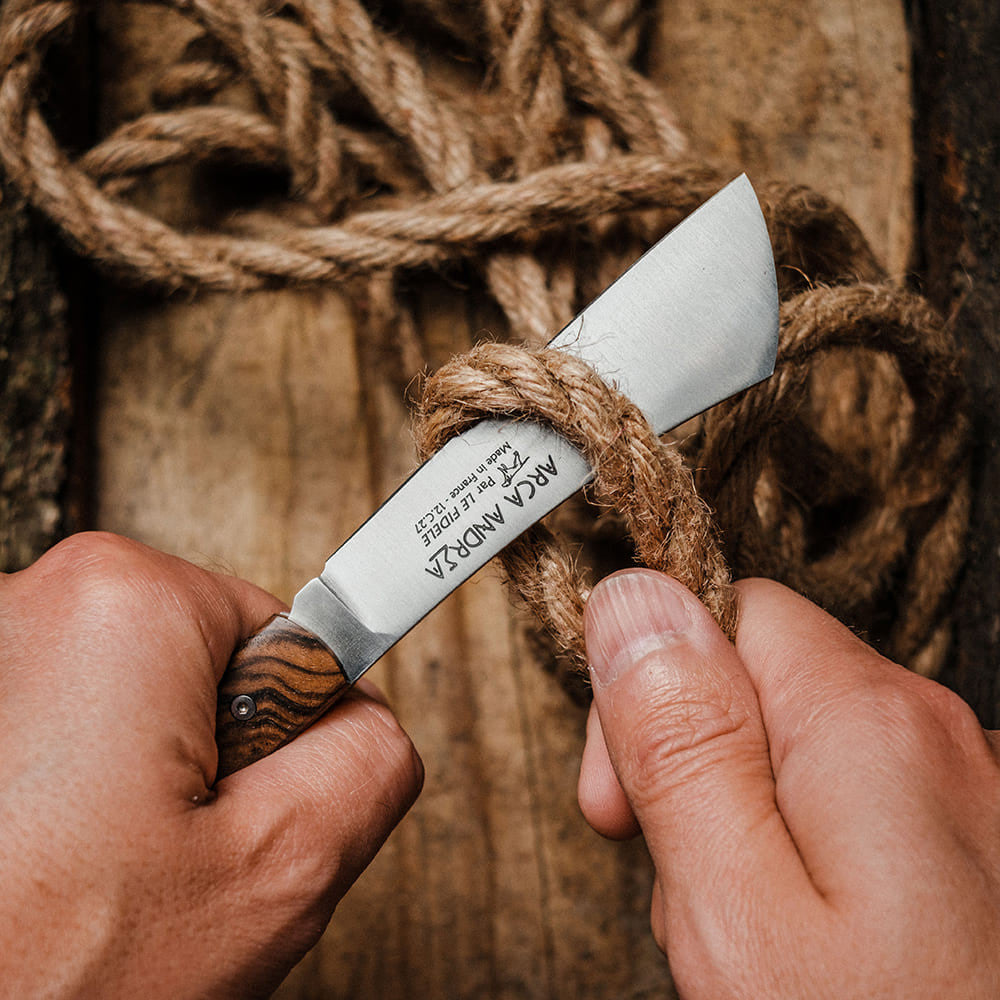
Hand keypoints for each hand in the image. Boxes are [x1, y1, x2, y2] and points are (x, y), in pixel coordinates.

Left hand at [0, 532, 422, 998]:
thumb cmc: (43, 981)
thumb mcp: (276, 871)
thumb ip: (369, 761)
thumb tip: (367, 717)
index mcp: (123, 602)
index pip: (280, 639)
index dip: (278, 745)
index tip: (229, 816)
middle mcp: (25, 601)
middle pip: (196, 675)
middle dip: (204, 775)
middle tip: (159, 870)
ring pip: (122, 717)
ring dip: (129, 800)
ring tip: (85, 886)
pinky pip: (51, 738)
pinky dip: (59, 808)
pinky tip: (35, 878)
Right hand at [579, 569, 999, 997]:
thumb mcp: (735, 908)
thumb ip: (679, 740)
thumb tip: (631, 598)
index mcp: (871, 720)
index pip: (727, 613)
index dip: (651, 691)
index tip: (621, 803)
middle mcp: (938, 735)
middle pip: (760, 686)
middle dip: (694, 771)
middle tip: (686, 889)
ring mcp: (967, 795)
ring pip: (798, 756)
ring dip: (744, 829)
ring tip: (751, 942)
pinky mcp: (972, 852)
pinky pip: (854, 815)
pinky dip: (805, 866)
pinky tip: (809, 952)